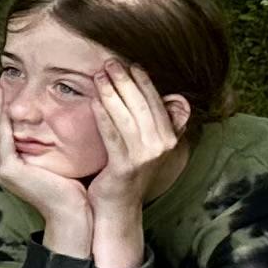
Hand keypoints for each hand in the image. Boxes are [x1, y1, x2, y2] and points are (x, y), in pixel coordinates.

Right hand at [0, 77, 91, 247]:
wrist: (72, 212)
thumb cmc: (68, 188)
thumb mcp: (49, 161)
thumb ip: (39, 146)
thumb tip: (42, 126)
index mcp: (3, 166)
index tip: (3, 88)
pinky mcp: (6, 169)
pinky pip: (2, 135)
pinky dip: (3, 115)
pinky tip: (7, 101)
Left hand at [86, 60, 185, 212]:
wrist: (118, 205)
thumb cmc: (128, 170)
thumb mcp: (147, 144)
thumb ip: (156, 122)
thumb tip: (174, 97)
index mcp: (170, 137)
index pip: (156, 101)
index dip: (143, 81)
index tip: (129, 63)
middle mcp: (162, 146)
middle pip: (143, 105)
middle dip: (126, 80)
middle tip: (110, 62)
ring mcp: (146, 157)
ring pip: (128, 117)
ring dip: (113, 93)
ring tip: (99, 75)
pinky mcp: (126, 166)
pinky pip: (113, 135)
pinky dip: (104, 116)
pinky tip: (94, 101)